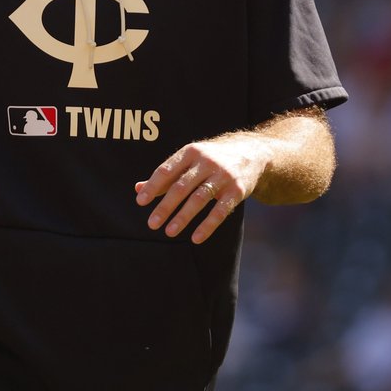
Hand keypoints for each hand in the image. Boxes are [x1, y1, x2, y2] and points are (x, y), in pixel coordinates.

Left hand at [134, 135, 266, 244]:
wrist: (252, 153)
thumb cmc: (210, 160)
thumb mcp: (188, 161)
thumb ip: (165, 176)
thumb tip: (137, 190)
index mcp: (190, 152)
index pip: (166, 170)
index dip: (152, 187)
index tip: (140, 202)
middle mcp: (206, 162)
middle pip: (181, 187)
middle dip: (165, 207)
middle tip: (152, 224)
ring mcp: (223, 176)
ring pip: (199, 199)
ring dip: (183, 217)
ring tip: (169, 232)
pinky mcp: (237, 190)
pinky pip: (221, 210)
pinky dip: (208, 225)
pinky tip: (195, 238)